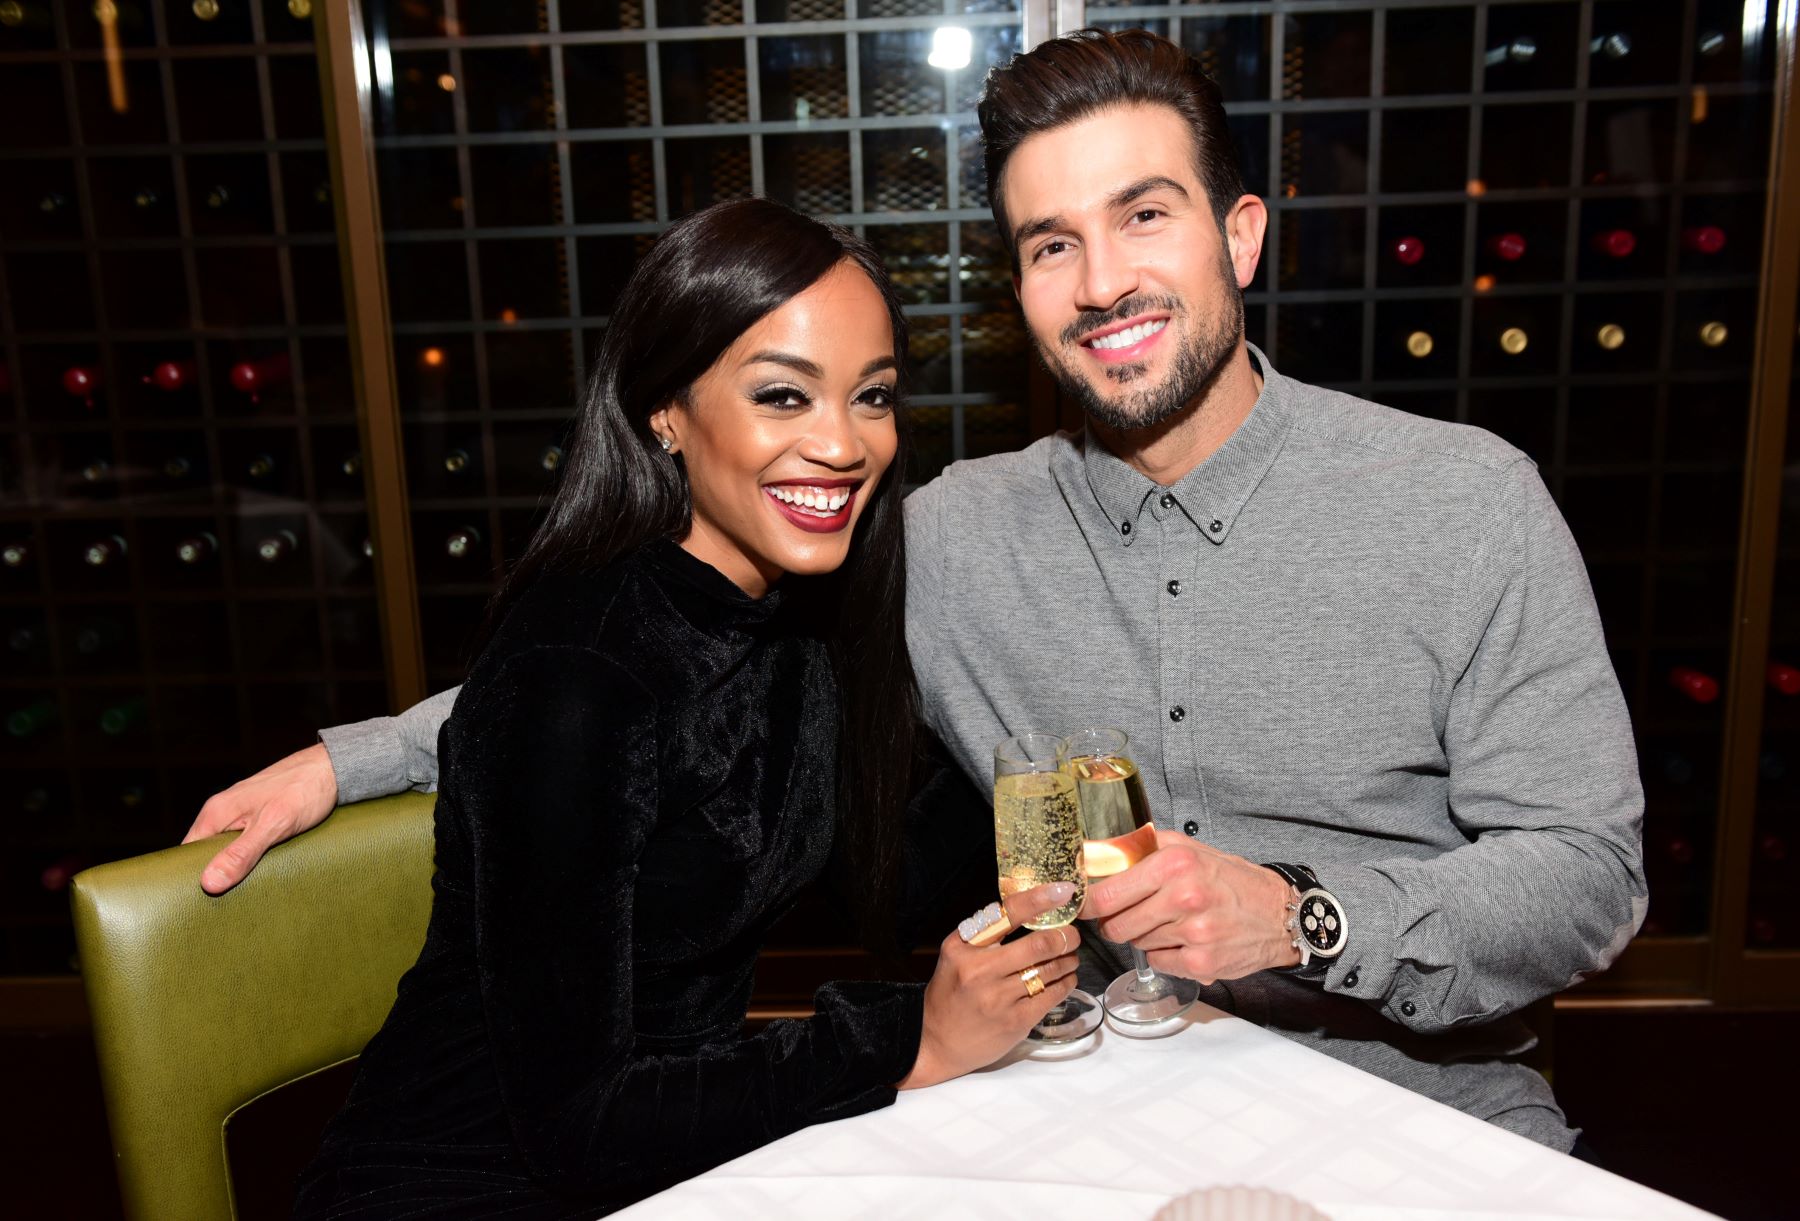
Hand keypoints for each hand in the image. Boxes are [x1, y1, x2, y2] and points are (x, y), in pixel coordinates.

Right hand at [181, 742, 339, 893]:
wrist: (334, 766)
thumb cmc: (305, 789)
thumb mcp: (274, 826)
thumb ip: (241, 854)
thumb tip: (208, 883)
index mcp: (216, 813)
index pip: (186, 855)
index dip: (192, 878)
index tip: (201, 902)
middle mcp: (223, 812)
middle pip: (206, 854)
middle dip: (216, 876)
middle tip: (229, 901)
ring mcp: (241, 813)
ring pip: (228, 850)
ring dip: (237, 868)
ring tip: (248, 890)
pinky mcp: (260, 816)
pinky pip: (246, 843)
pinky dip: (252, 858)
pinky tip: (264, 870)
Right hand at [899, 884, 1082, 1088]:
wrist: (937, 1044)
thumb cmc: (950, 994)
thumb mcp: (955, 956)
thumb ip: (984, 934)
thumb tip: (1028, 909)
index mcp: (963, 947)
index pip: (1007, 914)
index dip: (1039, 899)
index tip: (1063, 891)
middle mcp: (980, 970)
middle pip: (1038, 944)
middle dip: (1065, 936)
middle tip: (1072, 935)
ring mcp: (999, 999)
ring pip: (1050, 970)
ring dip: (1068, 959)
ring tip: (1070, 956)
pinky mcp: (1016, 1021)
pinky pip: (1053, 995)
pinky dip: (1066, 983)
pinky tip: (1066, 978)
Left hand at [1081, 831, 1298, 983]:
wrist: (1279, 914)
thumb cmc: (1230, 880)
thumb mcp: (1189, 849)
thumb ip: (1143, 847)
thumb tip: (1097, 853)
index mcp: (1174, 864)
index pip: (1106, 893)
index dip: (1088, 902)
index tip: (1084, 904)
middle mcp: (1183, 897)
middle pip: (1115, 924)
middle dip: (1115, 922)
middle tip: (1128, 914)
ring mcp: (1193, 933)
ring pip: (1136, 943)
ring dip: (1144, 936)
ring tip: (1168, 922)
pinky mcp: (1201, 963)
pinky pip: (1157, 962)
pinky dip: (1164, 954)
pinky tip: (1183, 941)